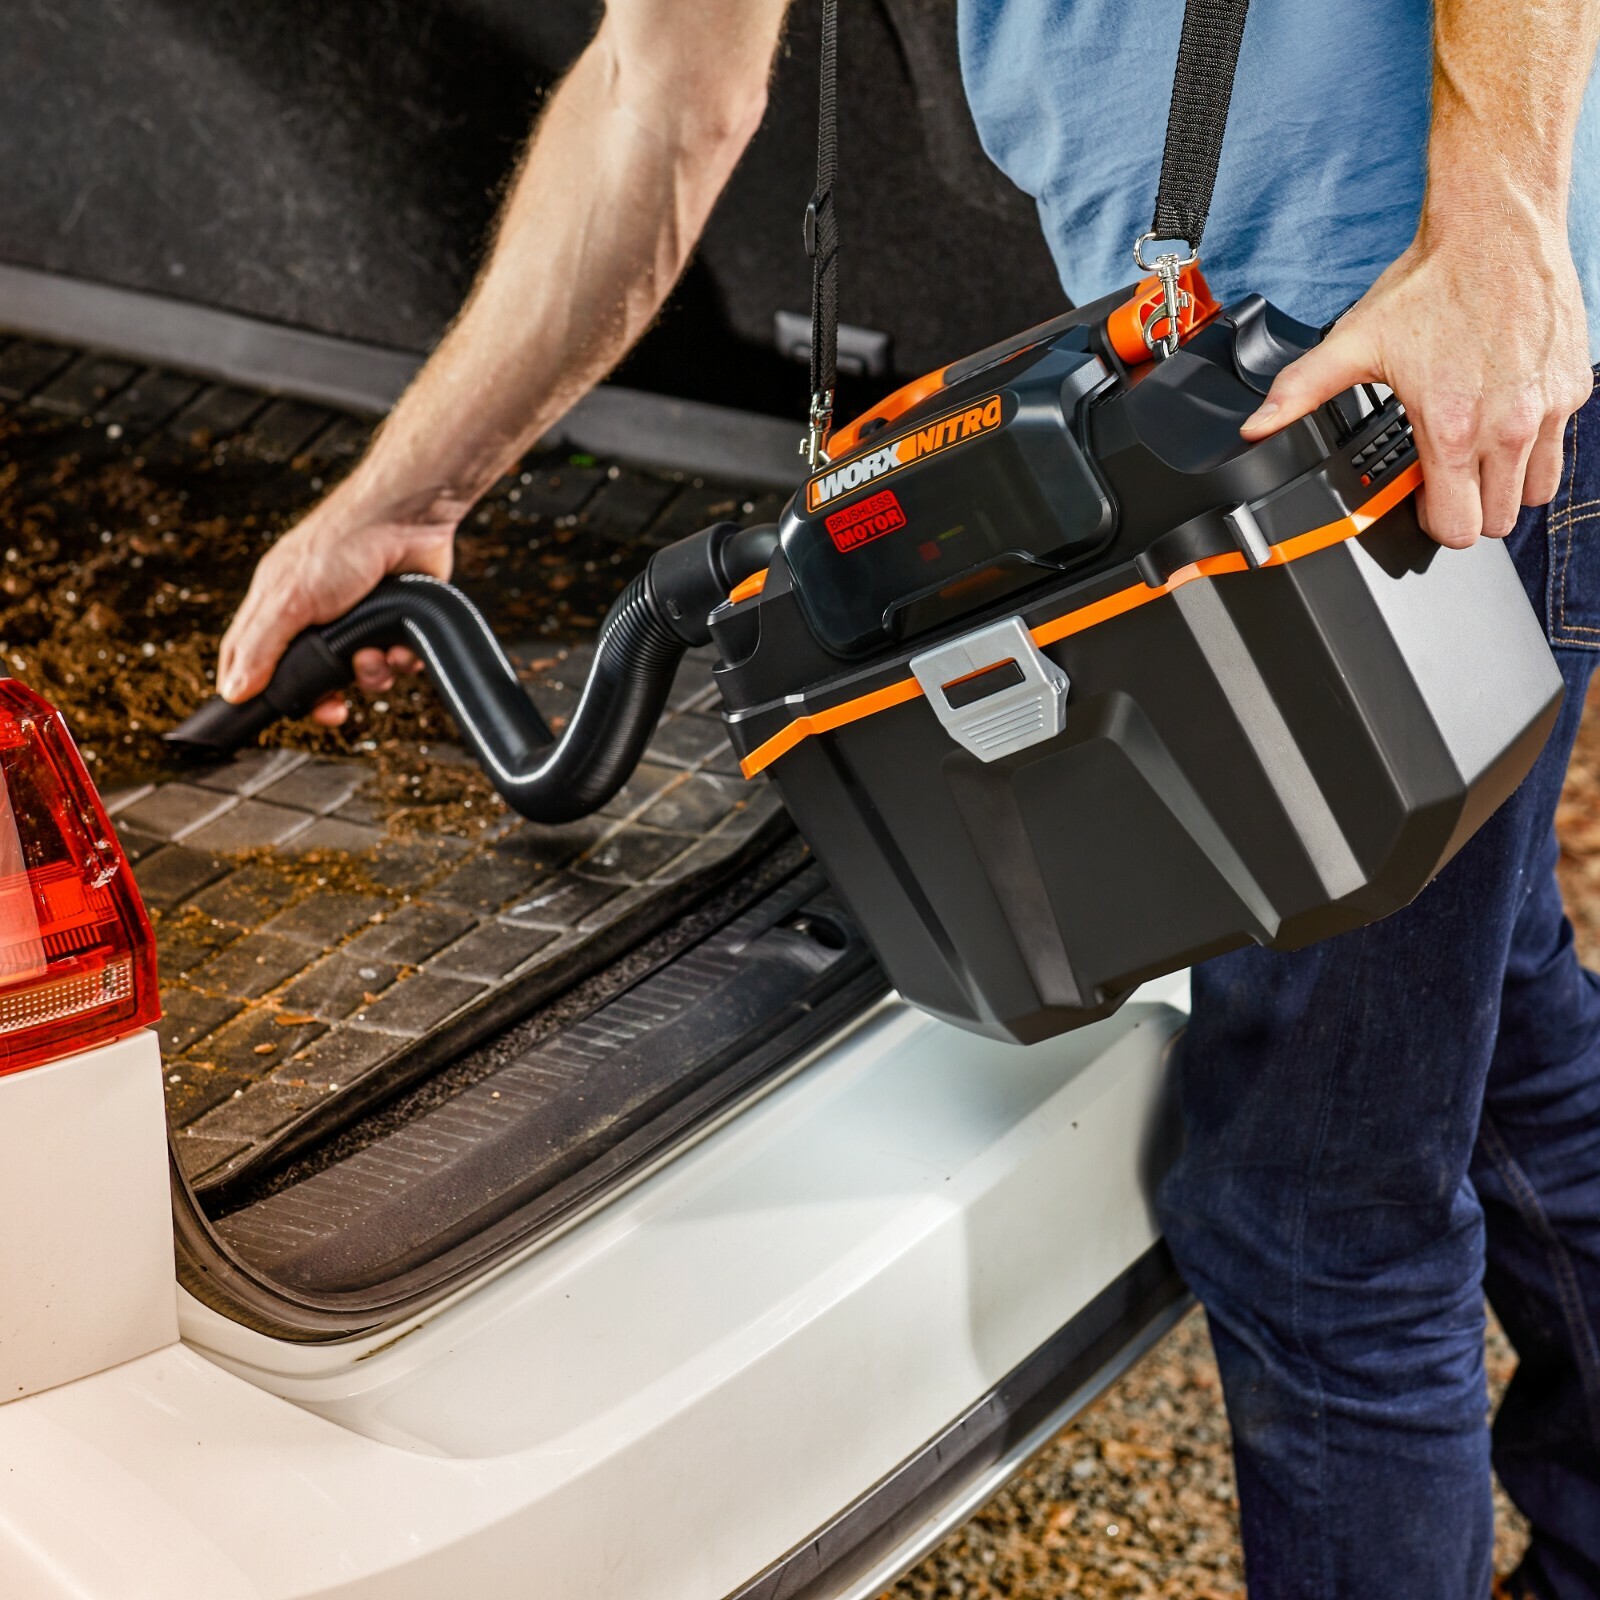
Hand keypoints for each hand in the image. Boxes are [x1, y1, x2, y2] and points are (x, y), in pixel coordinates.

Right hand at [216, 484, 456, 725]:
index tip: (270, 714)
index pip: (252, 658)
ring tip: (374, 655)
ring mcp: (357, 620)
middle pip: (312, 678)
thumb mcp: (290, 598)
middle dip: (327, 696)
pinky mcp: (394, 623)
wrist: (407, 520)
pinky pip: (394, 661)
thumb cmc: (342, 542)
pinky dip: (400, 660)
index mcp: (277, 605)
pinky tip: (400, 646)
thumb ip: (262, 646)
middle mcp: (315, 615)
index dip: (258, 689)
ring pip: (358, 675)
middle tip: (336, 708)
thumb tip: (234, 691)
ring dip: (369, 675)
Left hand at [1239, 219, 1593, 546]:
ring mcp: (1544, 410)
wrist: (1496, 228)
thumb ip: (1302, 391)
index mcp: (1451, 429)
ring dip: (1505, 486)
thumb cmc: (1431, 282)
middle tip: (1445, 478)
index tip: (1419, 499)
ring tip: (1476, 455)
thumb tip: (1257, 427)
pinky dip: (1533, 447)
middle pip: (1496, 521)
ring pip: (1534, 494)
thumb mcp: (1354, 343)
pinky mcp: (1572, 389)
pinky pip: (1558, 447)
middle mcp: (1505, 428)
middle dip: (1468, 510)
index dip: (1432, 522)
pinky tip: (1503, 418)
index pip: (1455, 528)